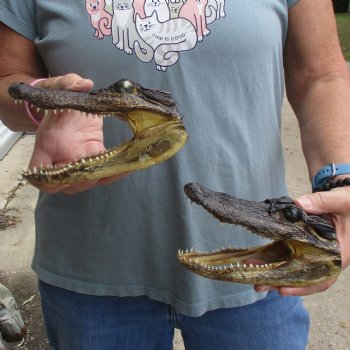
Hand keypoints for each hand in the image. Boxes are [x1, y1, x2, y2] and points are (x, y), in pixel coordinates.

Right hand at [28, 73, 126, 193]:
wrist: (68, 106)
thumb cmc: (59, 98)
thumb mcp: (60, 86)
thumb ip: (68, 83)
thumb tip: (84, 85)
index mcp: (47, 144)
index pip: (39, 172)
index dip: (51, 179)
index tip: (67, 173)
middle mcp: (60, 158)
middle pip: (67, 184)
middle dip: (83, 181)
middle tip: (98, 170)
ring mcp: (77, 162)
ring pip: (85, 182)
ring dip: (99, 179)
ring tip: (117, 168)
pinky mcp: (93, 159)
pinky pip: (102, 174)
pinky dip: (113, 174)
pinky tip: (126, 168)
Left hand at [255, 186, 349, 295]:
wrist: (345, 201)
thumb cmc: (347, 204)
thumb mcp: (340, 202)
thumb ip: (321, 203)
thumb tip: (298, 205)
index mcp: (337, 255)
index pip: (321, 279)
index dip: (302, 287)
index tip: (282, 289)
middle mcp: (324, 258)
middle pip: (301, 277)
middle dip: (279, 282)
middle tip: (258, 286)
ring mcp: (312, 252)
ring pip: (291, 268)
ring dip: (272, 272)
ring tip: (252, 274)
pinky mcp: (302, 244)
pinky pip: (286, 254)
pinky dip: (272, 257)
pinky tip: (256, 259)